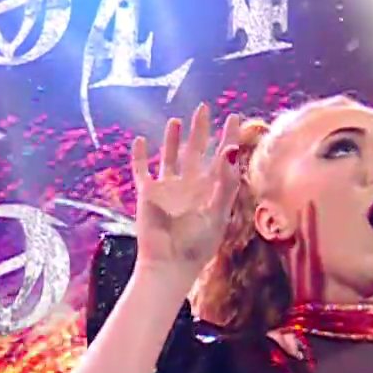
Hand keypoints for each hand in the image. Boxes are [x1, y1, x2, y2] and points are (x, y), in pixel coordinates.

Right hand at [130, 103, 243, 275]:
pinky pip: (141, 170)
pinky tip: (140, 141)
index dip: (228, 137)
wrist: (169, 263)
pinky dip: (139, 156)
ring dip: (172, 139)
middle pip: (196, 151)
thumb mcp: (218, 213)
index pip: (221, 157)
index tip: (234, 117)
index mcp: (211, 189)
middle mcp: (190, 185)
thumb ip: (226, 183)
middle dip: (200, 130)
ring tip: (176, 120)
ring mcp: (168, 188)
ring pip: (169, 157)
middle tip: (204, 108)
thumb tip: (231, 150)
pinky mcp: (147, 193)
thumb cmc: (197, 245)